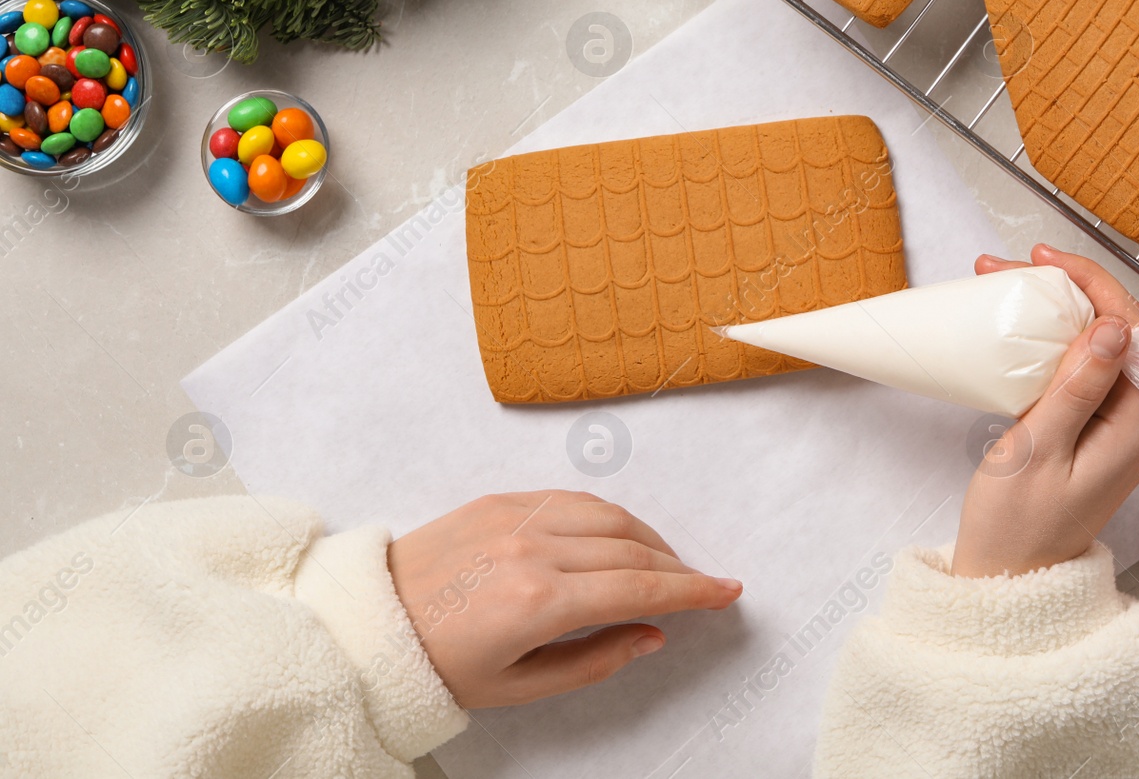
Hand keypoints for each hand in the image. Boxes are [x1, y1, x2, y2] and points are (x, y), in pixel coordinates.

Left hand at [388, 491, 741, 708]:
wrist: (367, 626)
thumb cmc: (436, 665)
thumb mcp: (518, 687)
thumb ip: (594, 660)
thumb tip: (652, 635)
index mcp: (538, 603)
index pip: (639, 590)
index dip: (692, 591)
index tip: (726, 592)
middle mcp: (532, 550)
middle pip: (632, 551)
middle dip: (678, 568)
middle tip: (705, 584)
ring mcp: (514, 518)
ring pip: (608, 515)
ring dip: (648, 537)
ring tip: (665, 564)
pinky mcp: (497, 500)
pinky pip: (571, 498)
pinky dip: (607, 515)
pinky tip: (619, 535)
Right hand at [950, 244, 1138, 577]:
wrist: (1011, 580)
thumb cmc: (1017, 524)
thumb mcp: (1040, 448)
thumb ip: (1078, 386)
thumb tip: (1115, 327)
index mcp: (1138, 423)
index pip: (1129, 327)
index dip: (1090, 282)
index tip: (1042, 259)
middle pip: (1115, 329)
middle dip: (1066, 289)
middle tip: (1002, 268)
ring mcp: (1122, 425)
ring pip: (1097, 344)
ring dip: (1055, 309)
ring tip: (1001, 283)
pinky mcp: (1099, 430)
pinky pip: (1085, 369)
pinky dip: (1053, 340)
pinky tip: (1021, 325)